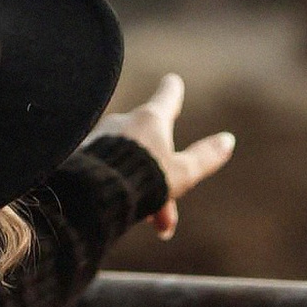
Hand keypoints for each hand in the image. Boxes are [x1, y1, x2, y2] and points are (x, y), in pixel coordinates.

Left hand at [105, 73, 234, 242]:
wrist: (89, 190)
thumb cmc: (140, 180)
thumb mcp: (181, 173)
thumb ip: (204, 158)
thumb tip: (227, 141)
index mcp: (150, 119)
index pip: (167, 97)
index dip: (172, 91)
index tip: (172, 82)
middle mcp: (123, 121)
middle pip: (148, 144)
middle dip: (159, 181)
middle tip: (163, 224)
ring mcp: (98, 136)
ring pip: (124, 161)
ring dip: (136, 188)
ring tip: (136, 219)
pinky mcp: (79, 153)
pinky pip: (102, 168)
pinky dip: (113, 187)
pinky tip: (110, 209)